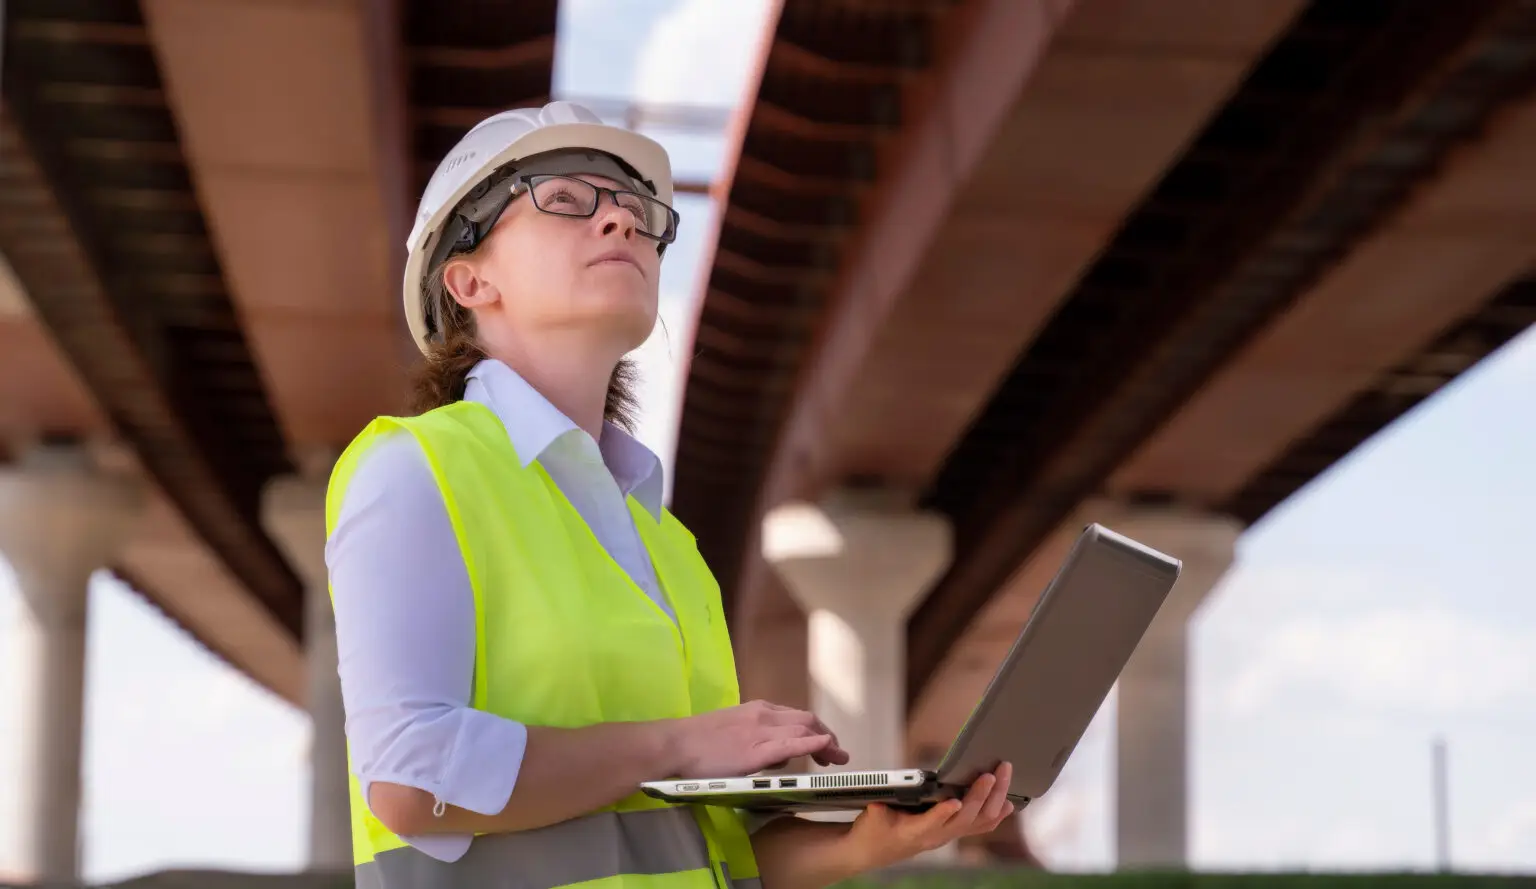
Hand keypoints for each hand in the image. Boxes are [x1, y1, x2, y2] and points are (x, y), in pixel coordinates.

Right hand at [667, 700, 851, 776]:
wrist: (675, 744)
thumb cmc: (697, 742)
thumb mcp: (733, 730)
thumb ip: (757, 737)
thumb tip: (777, 753)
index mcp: (758, 709)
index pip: (797, 716)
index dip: (817, 729)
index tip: (826, 743)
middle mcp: (764, 715)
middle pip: (808, 720)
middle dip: (828, 737)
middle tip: (839, 755)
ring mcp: (760, 731)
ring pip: (805, 729)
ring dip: (827, 743)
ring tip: (838, 759)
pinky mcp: (755, 750)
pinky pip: (791, 744)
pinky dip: (812, 743)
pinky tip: (825, 747)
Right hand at [842, 762, 1015, 871]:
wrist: (872, 851)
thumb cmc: (872, 830)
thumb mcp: (872, 816)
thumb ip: (880, 806)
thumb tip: (887, 795)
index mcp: (913, 832)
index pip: (932, 823)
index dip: (944, 812)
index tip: (956, 800)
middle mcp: (935, 836)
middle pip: (965, 818)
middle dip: (982, 794)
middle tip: (992, 772)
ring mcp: (946, 836)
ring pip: (979, 822)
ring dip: (995, 800)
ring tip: (1005, 777)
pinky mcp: (951, 832)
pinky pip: (980, 826)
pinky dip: (996, 813)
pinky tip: (1007, 802)